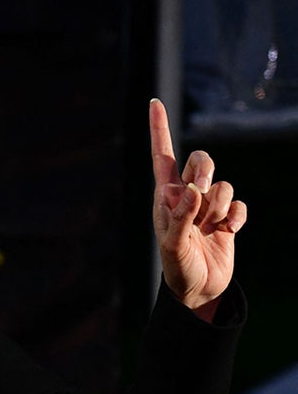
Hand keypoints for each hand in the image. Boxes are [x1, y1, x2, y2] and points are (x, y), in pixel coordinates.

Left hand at [149, 98, 246, 320]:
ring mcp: (208, 206)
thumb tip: (193, 189)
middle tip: (201, 195)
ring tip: (210, 227)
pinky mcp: (227, 218)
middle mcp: (186, 195)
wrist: (198, 291)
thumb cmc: (176, 268)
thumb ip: (182, 216)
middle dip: (205, 171)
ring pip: (223, 184)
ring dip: (220, 205)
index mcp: (164, 195)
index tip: (154, 101)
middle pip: (201, 160)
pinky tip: (226, 233)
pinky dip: (236, 218)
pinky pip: (240, 204)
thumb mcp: (173, 244)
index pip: (161, 156)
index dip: (159, 129)